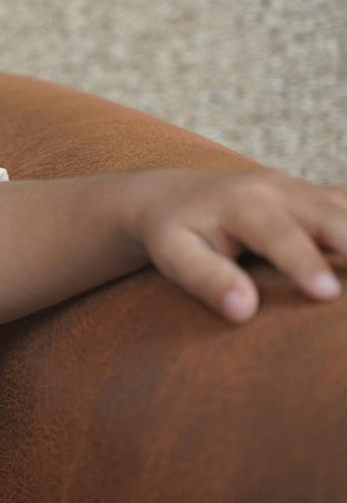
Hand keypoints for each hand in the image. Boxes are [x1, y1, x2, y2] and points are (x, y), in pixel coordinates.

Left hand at [125, 169, 346, 321]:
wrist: (172, 197)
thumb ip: (205, 279)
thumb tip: (243, 311)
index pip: (280, 235)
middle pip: (336, 217)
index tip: (327, 294)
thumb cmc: (173, 233)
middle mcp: (283, 191)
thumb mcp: (173, 254)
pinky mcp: (324, 200)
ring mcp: (309, 192)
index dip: (305, 263)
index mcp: (244, 203)